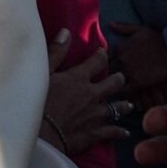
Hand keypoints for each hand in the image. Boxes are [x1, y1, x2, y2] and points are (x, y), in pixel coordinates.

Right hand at [41, 32, 131, 154]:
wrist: (41, 135)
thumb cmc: (37, 102)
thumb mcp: (43, 73)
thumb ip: (56, 52)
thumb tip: (66, 32)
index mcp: (79, 78)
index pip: (97, 62)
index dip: (101, 56)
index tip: (103, 53)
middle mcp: (92, 95)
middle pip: (113, 83)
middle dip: (118, 79)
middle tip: (121, 78)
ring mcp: (96, 115)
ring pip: (117, 108)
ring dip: (123, 105)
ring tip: (129, 105)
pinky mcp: (95, 133)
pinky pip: (113, 131)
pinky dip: (120, 132)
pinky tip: (125, 132)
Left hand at [107, 20, 166, 110]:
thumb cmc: (158, 38)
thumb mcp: (140, 29)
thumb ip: (123, 27)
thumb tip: (110, 24)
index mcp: (119, 47)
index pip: (102, 59)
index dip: (102, 65)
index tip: (103, 70)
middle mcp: (120, 59)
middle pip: (105, 72)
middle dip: (104, 77)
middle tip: (103, 84)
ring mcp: (128, 71)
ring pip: (112, 82)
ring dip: (111, 87)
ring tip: (110, 93)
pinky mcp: (137, 82)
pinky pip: (123, 91)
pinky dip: (121, 95)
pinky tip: (122, 98)